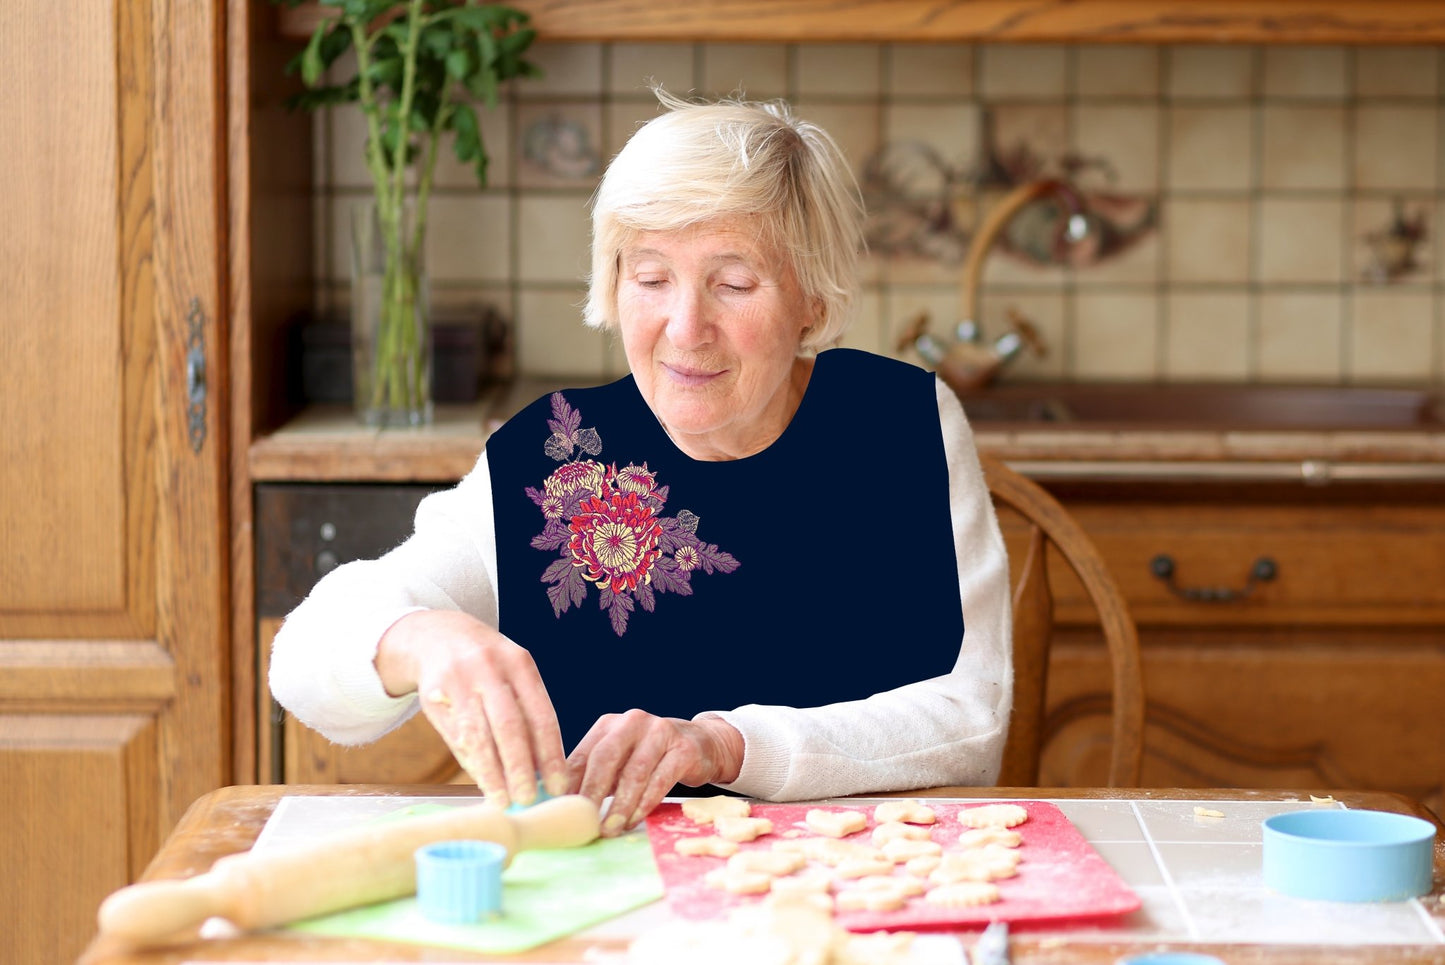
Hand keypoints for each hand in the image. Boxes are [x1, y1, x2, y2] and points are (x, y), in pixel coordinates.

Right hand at [374, 609, 566, 808]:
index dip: (551, 755)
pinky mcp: (433, 693)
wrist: (438, 636)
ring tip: (503, 800)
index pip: (541, 715)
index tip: (558, 786)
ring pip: (478, 735)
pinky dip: (472, 762)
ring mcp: (459, 679)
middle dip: (521, 767)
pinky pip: (456, 735)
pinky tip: (483, 781)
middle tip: (528, 798)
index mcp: (520, 664)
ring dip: (492, 773)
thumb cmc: (488, 666)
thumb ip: (528, 714)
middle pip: (509, 726)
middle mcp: (490, 668)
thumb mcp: (512, 675)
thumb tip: (543, 771)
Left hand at [567, 710, 743, 835]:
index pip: (582, 755)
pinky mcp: (682, 748)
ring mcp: (659, 732)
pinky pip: (660, 779)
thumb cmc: (649, 759)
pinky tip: (634, 820)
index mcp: (608, 724)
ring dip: (620, 805)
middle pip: (605, 758)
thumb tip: (561, 807)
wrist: (700, 745)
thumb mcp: (619, 763)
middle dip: (592, 793)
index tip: (561, 812)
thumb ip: (594, 778)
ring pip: (634, 772)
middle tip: (584, 822)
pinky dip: (645, 803)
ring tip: (610, 829)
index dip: (569, 785)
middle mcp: (632, 722)